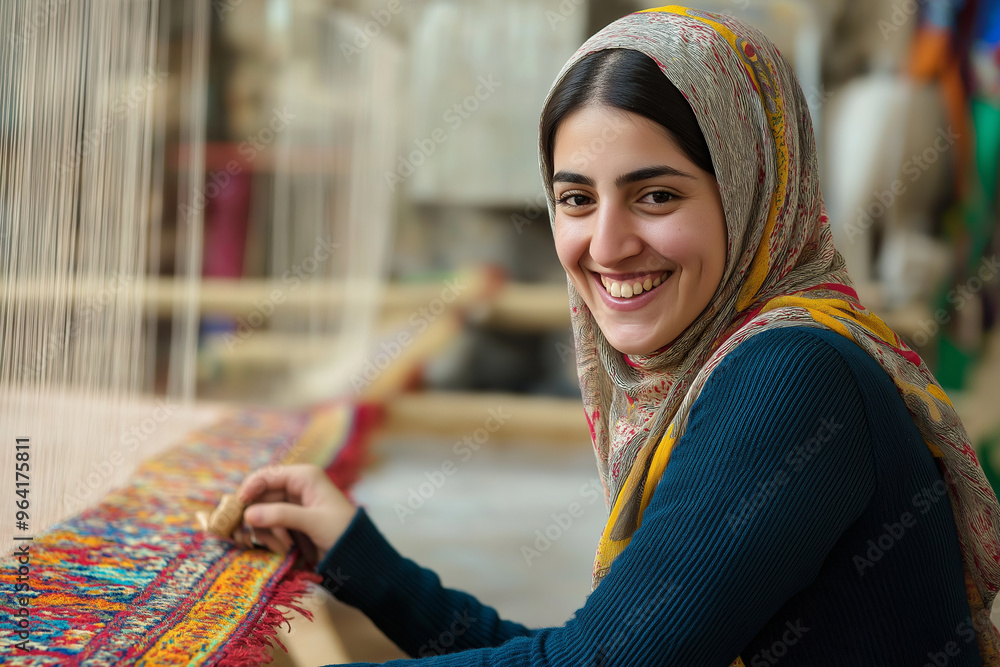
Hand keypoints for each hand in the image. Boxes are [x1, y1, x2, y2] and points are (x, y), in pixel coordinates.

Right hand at [236, 464, 356, 565]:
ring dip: (268, 531)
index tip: (239, 509)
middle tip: (249, 535)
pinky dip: (272, 536)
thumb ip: (280, 516)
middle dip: (258, 517)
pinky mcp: (291, 520)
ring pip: (262, 513)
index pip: (266, 476)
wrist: (357, 552)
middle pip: (260, 496)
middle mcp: (296, 486)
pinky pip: (270, 525)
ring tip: (284, 545)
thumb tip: (248, 515)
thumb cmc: (341, 531)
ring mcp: (292, 503)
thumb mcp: (312, 521)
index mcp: (304, 476)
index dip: (249, 490)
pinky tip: (285, 547)